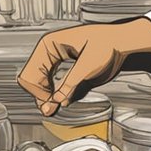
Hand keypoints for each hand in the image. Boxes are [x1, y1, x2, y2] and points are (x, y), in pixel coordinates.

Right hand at [17, 18, 150, 115]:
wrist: (121, 42)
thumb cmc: (108, 43)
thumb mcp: (89, 66)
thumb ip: (71, 83)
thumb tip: (57, 100)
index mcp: (50, 44)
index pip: (30, 74)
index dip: (39, 92)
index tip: (51, 103)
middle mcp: (48, 50)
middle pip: (30, 78)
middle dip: (39, 95)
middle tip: (51, 108)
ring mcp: (54, 58)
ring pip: (36, 81)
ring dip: (43, 95)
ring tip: (52, 107)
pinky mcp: (62, 66)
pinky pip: (48, 81)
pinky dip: (50, 93)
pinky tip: (57, 99)